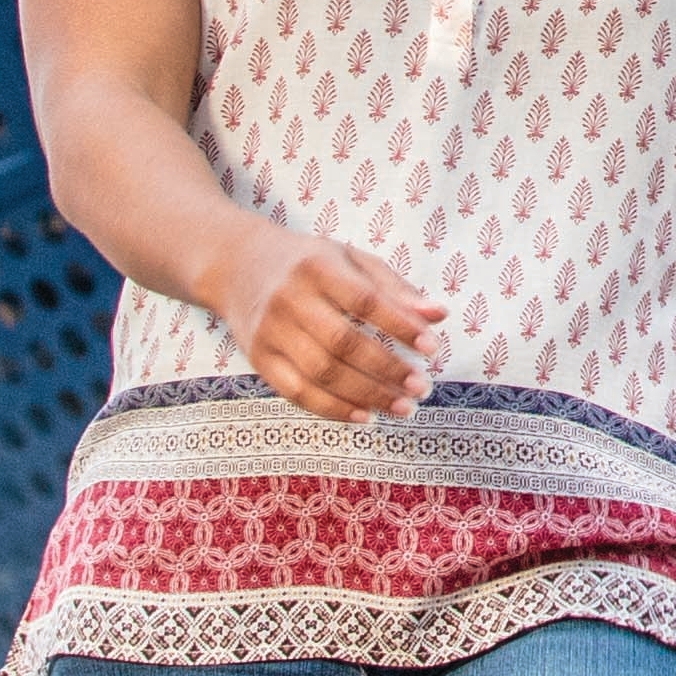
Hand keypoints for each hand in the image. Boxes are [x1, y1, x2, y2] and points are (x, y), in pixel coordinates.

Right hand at [227, 225, 448, 418]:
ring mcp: (270, 331)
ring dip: (367, 395)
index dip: (401, 326)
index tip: (432, 347)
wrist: (237, 265)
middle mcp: (290, 299)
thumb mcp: (350, 260)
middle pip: (343, 343)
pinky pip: (297, 393)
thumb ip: (394, 289)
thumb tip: (439, 315)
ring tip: (402, 407)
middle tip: (422, 388)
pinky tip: (364, 415)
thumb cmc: (308, 264)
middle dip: (387, 370)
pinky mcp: (259, 358)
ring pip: (322, 373)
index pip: (366, 301)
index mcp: (318, 266)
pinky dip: (333, 409)